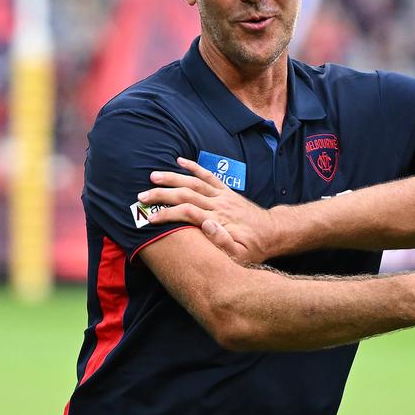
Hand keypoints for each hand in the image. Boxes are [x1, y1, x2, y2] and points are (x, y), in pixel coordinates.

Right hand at [138, 157, 271, 264]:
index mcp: (219, 220)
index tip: (149, 219)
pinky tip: (180, 161)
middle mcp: (219, 204)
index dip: (167, 215)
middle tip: (141, 197)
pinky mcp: (226, 191)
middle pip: (186, 195)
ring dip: (173, 178)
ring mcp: (223, 196)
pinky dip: (194, 167)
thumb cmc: (254, 247)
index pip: (188, 213)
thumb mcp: (240, 254)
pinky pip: (209, 176)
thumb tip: (206, 225)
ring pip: (194, 182)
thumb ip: (223, 241)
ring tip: (153, 176)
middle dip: (162, 195)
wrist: (273, 232)